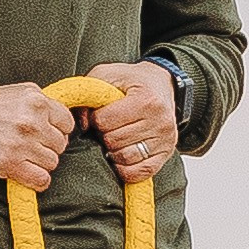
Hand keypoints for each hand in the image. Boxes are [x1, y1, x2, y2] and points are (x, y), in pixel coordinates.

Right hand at [0, 81, 73, 188]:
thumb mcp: (20, 92)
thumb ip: (43, 103)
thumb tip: (62, 120)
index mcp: (36, 101)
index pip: (67, 124)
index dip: (59, 130)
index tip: (47, 133)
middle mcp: (32, 121)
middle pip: (61, 145)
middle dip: (48, 147)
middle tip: (31, 145)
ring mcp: (21, 143)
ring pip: (52, 163)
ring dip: (40, 163)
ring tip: (24, 156)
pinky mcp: (10, 163)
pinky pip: (41, 179)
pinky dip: (37, 180)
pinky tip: (28, 172)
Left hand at [86, 60, 177, 181]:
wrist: (162, 85)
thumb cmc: (133, 81)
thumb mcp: (108, 75)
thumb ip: (89, 94)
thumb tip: (82, 124)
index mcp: (146, 99)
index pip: (105, 121)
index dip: (96, 119)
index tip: (101, 114)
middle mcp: (159, 121)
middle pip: (114, 140)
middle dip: (104, 134)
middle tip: (109, 127)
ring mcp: (165, 140)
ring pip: (125, 158)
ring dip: (113, 151)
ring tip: (116, 139)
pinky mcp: (165, 155)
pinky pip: (139, 173)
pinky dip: (125, 168)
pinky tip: (122, 156)